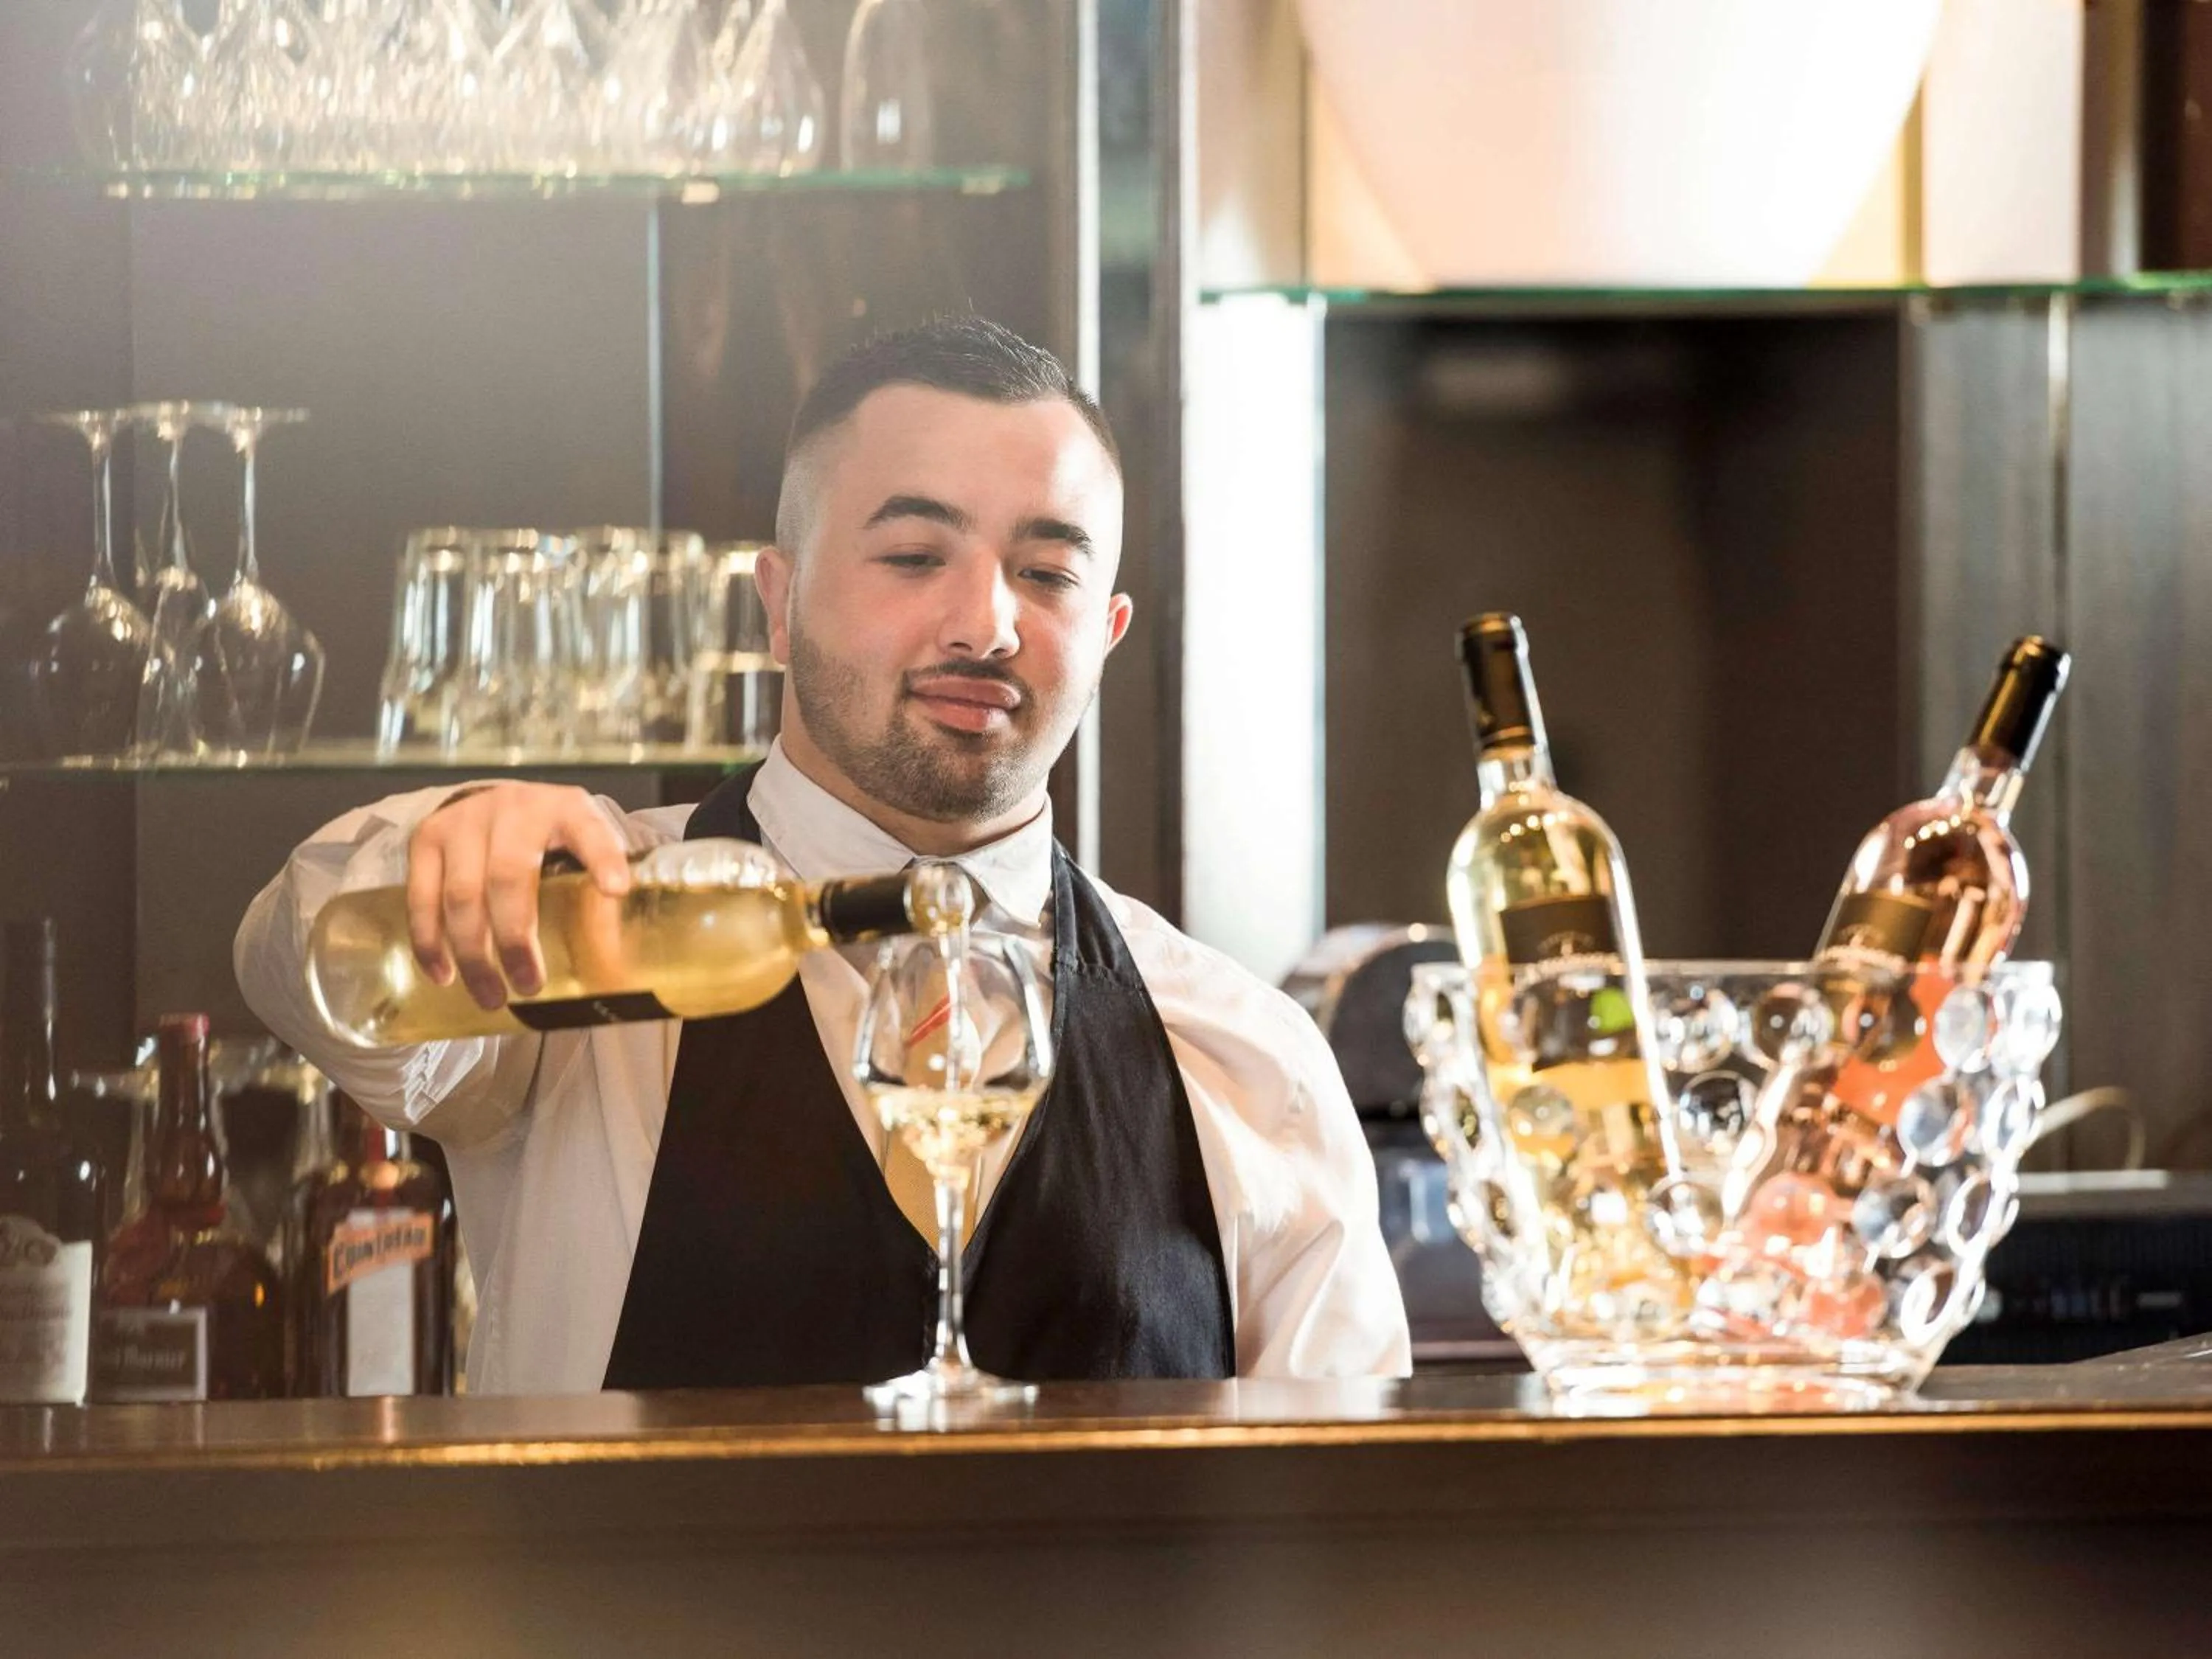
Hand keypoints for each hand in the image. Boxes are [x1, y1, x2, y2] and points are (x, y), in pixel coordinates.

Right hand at [406, 783, 632, 1009]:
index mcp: (567, 810)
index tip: (616, 890)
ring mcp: (465, 821)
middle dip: (516, 938)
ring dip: (473, 953)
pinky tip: (444, 975)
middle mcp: (514, 809)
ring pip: (461, 893)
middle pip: (508, 876)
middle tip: (529, 986)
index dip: (603, 859)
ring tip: (491, 996)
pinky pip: (421, 896)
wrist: (497, 801)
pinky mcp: (428, 837)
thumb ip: (596, 892)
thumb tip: (613, 968)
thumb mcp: (582, 849)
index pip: (590, 830)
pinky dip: (430, 942)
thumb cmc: (549, 836)